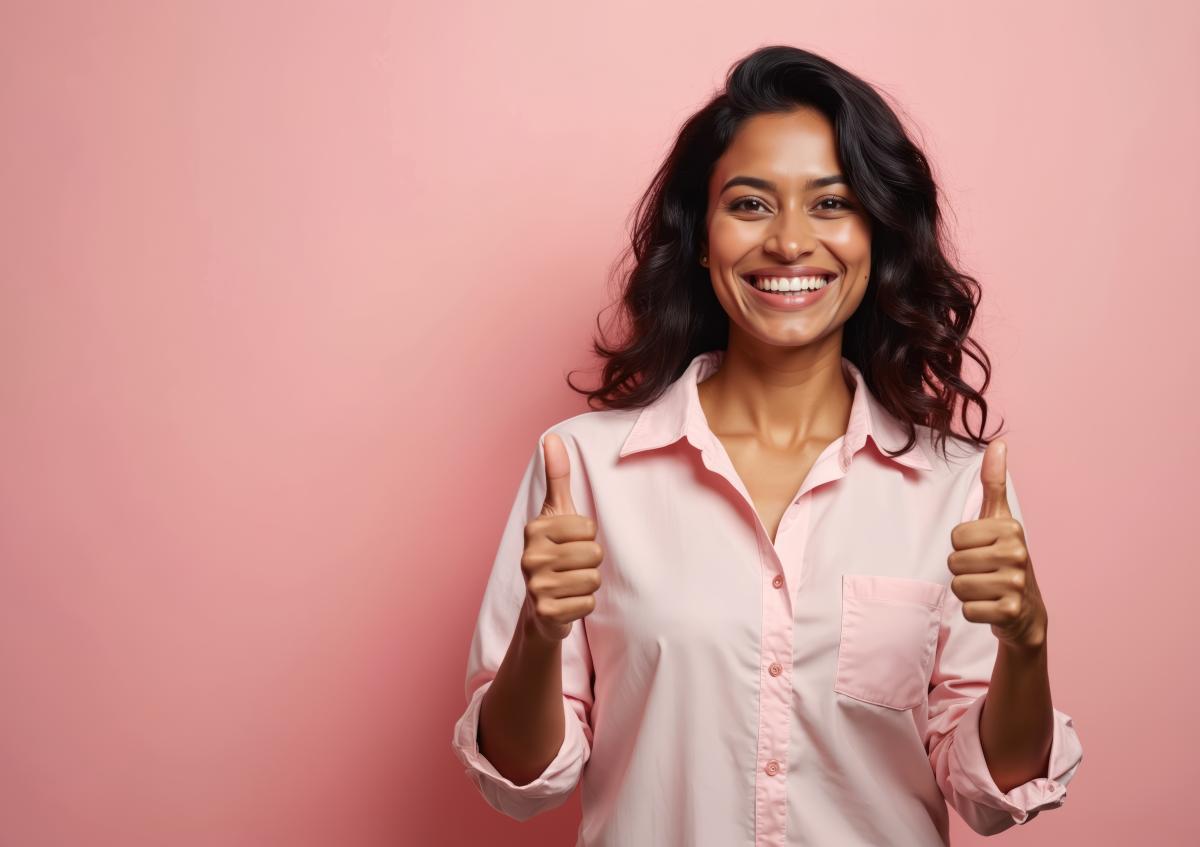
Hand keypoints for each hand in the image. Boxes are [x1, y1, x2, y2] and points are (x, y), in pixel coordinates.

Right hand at [520, 433, 603, 642]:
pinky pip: (588, 604)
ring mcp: (535, 586)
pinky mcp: (546, 612)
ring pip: (593, 579)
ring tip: (570, 583)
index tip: (570, 544)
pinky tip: (568, 602)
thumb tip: (552, 436)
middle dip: (590, 562)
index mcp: (534, 529)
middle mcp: (530, 557)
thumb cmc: (555, 552)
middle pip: (593, 554)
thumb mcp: (557, 514)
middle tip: (571, 567)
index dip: (587, 537)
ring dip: (588, 584)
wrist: (541, 608)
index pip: (589, 528)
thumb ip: (558, 476)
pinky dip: (583, 605)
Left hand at [948, 440, 1047, 651]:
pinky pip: (968, 610)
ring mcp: (1016, 584)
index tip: (982, 550)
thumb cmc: (1005, 559)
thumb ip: (994, 482)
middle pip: (954, 562)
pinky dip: (974, 611)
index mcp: (1011, 528)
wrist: (1027, 611)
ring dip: (967, 591)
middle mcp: (1018, 553)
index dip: (962, 546)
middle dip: (962, 570)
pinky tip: (992, 607)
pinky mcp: (1010, 612)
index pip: (956, 537)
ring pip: (958, 586)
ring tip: (987, 589)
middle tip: (984, 573)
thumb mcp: (1000, 519)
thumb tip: (997, 442)